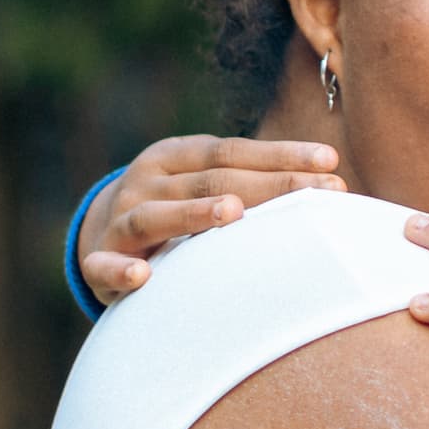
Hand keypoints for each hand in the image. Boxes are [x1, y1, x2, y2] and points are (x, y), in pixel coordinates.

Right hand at [78, 134, 345, 302]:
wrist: (96, 236)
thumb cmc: (173, 208)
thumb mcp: (201, 184)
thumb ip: (249, 183)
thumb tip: (331, 187)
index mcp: (176, 156)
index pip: (235, 152)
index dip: (282, 155)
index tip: (331, 164)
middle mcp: (147, 180)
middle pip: (212, 180)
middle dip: (270, 187)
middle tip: (318, 194)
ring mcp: (120, 219)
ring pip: (158, 215)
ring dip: (195, 214)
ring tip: (233, 213)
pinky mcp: (97, 261)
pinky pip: (105, 267)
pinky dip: (121, 272)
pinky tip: (144, 276)